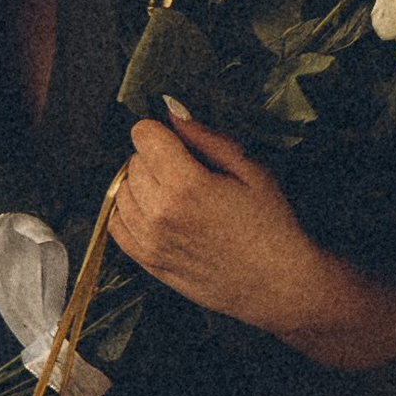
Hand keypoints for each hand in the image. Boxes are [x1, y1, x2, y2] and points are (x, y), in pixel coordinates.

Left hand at [110, 107, 395, 370]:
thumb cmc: (272, 226)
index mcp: (187, 185)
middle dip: (155, 157)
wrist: (278, 284)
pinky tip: (157, 212)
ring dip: (142, 184)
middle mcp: (160, 213)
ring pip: (122, 191)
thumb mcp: (250, 170)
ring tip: (176, 193)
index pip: (143, 135)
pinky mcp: (148, 262)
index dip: (161, 131)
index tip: (179, 141)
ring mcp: (150, 241)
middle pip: (133, 161)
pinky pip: (117, 225)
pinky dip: (130, 212)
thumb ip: (206, 139)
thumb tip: (172, 111)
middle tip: (187, 170)